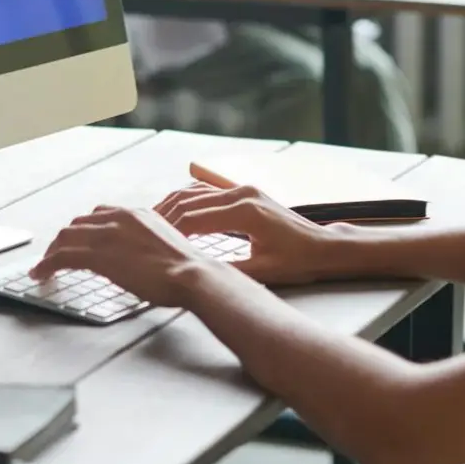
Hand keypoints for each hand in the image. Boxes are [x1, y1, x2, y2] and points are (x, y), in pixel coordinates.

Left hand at [28, 204, 233, 308]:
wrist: (192, 274)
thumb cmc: (187, 268)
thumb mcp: (165, 244)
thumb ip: (146, 243)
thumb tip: (138, 257)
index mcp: (136, 214)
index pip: (98, 215)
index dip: (83, 229)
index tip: (76, 241)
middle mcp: (119, 217)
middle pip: (78, 224)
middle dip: (64, 240)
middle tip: (55, 255)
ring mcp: (107, 234)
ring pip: (66, 237)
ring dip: (52, 252)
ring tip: (43, 267)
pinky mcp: (98, 254)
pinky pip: (63, 256)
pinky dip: (47, 264)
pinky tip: (41, 274)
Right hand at [155, 164, 346, 286]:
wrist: (323, 247)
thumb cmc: (297, 262)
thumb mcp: (261, 271)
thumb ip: (228, 270)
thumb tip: (195, 274)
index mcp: (245, 213)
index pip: (194, 219)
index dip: (170, 232)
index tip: (151, 246)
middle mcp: (241, 194)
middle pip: (190, 200)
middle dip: (164, 216)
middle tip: (141, 233)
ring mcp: (243, 189)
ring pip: (196, 192)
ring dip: (172, 205)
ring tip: (151, 222)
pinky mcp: (245, 191)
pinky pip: (208, 192)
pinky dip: (188, 200)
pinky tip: (175, 212)